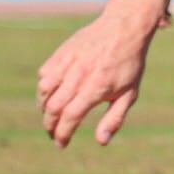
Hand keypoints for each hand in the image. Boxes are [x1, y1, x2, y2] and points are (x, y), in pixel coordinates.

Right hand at [37, 11, 153, 148]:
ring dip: (44, 108)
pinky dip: (44, 88)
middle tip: (54, 134)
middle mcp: (79, 75)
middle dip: (50, 125)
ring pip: (45, 91)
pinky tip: (52, 95)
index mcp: (97, 87)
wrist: (123, 29)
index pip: (71, 116)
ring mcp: (68, 63)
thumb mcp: (130, 93)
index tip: (61, 144)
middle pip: (53, 107)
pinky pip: (44, 74)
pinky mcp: (61, 53)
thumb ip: (115, 118)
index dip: (62, 133)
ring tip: (51, 116)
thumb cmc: (129, 64)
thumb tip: (101, 141)